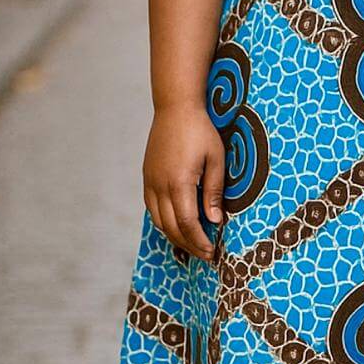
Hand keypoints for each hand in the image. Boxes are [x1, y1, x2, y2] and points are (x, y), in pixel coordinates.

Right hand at [143, 102, 225, 262]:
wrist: (175, 108)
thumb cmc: (201, 131)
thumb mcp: (216, 159)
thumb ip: (215, 191)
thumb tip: (215, 221)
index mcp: (179, 182)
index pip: (188, 223)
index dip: (199, 241)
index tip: (212, 253)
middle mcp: (160, 185)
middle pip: (171, 227)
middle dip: (189, 245)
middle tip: (205, 255)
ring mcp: (150, 182)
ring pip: (159, 220)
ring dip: (175, 236)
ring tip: (193, 244)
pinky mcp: (147, 177)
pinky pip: (152, 208)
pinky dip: (164, 221)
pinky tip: (177, 225)